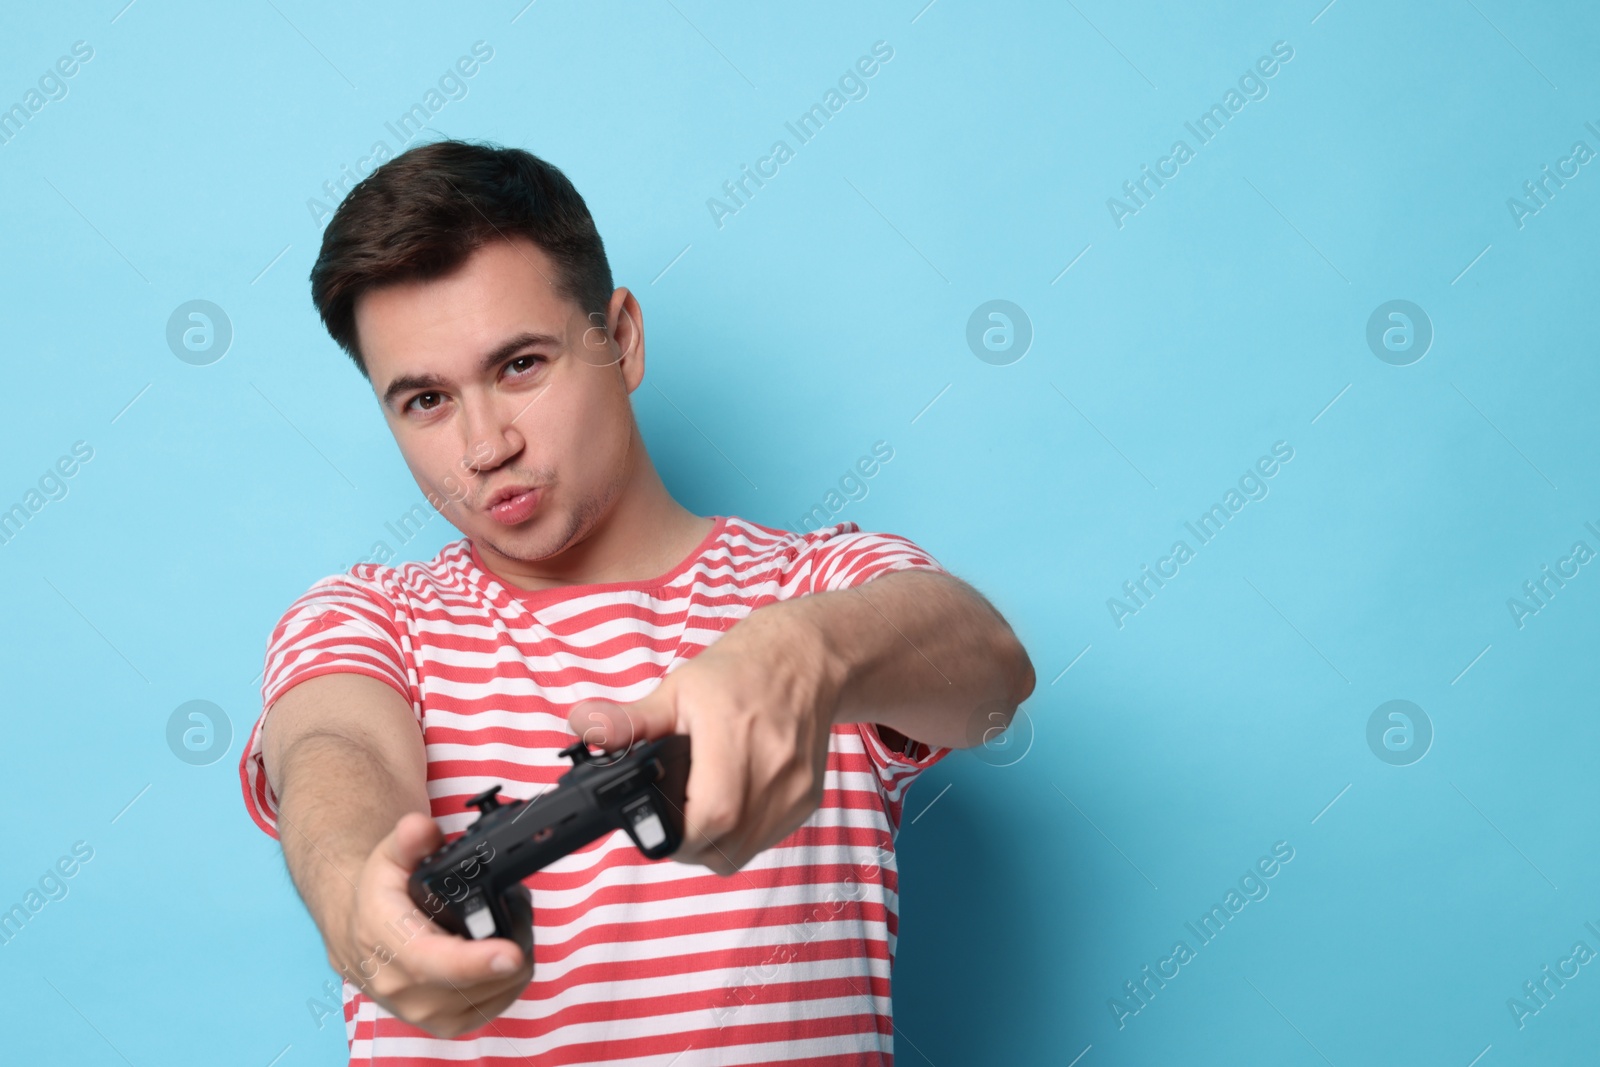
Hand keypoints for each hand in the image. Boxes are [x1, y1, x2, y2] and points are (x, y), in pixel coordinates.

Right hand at [331, 812, 533, 1037]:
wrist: (359, 931)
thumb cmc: (380, 893)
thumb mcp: (388, 856)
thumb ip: (409, 840)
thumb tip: (421, 829)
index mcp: (383, 942)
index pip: (430, 962)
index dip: (474, 961)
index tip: (512, 954)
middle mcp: (399, 986)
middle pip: (474, 980)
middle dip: (512, 942)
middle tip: (518, 905)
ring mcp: (421, 1011)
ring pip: (492, 993)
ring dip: (514, 961)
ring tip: (508, 925)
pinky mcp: (442, 1024)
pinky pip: (492, 1007)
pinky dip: (508, 980)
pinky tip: (501, 953)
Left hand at [568, 604, 841, 874]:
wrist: (803, 660)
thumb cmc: (739, 672)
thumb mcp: (678, 689)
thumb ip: (630, 721)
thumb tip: (581, 726)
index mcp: (736, 736)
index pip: (711, 816)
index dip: (678, 834)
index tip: (658, 823)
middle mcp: (774, 767)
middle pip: (724, 846)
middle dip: (687, 843)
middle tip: (671, 816)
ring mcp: (795, 789)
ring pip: (742, 853)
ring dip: (712, 845)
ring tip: (698, 807)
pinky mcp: (807, 801)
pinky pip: (763, 841)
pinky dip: (738, 836)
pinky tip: (729, 803)